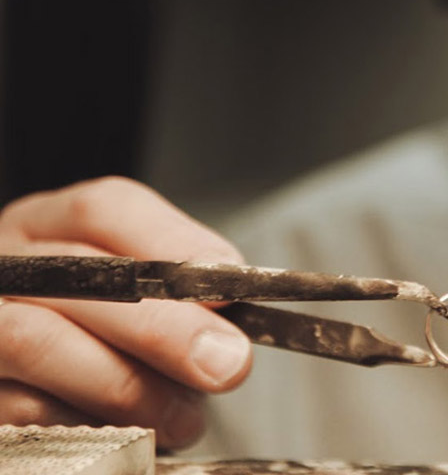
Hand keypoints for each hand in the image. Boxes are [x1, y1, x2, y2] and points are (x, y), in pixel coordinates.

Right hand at [0, 176, 252, 447]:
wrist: (45, 385)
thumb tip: (224, 323)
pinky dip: (87, 426)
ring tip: (183, 418)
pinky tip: (129, 434)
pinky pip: (23, 410)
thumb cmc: (110, 332)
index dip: (173, 246)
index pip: (105, 209)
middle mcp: (6, 266)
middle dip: (163, 327)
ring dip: (128, 388)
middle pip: (77, 277)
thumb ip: (184, 292)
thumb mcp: (146, 294)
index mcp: (53, 225)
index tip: (229, 289)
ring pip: (38, 343)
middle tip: (225, 365)